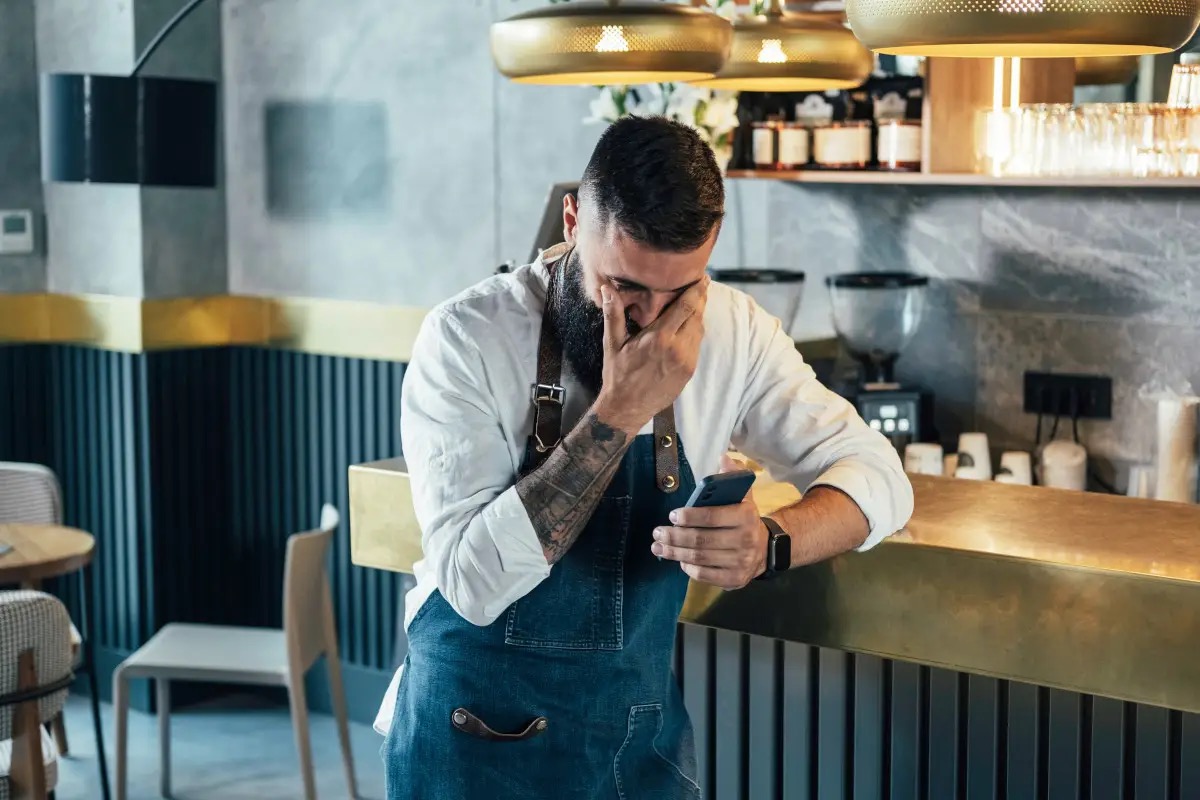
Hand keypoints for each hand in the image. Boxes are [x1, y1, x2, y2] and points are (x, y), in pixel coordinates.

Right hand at [593, 278, 707, 433]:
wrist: (627, 408)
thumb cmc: (618, 375)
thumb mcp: (612, 343)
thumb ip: (613, 314)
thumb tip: (606, 288)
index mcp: (659, 337)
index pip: (686, 307)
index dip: (697, 290)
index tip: (703, 277)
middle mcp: (677, 348)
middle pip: (697, 316)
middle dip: (701, 298)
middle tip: (702, 284)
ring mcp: (686, 361)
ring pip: (699, 330)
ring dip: (698, 315)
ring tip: (695, 302)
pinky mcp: (689, 371)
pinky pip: (697, 345)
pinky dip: (694, 332)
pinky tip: (687, 327)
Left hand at [650, 456, 767, 589]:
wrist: (765, 550)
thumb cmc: (744, 519)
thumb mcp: (744, 496)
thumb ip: (733, 476)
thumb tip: (723, 458)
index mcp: (746, 515)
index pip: (713, 516)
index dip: (690, 516)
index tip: (672, 515)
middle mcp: (745, 540)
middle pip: (702, 540)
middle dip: (675, 536)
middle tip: (657, 532)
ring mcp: (741, 562)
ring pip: (700, 558)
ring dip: (675, 552)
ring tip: (658, 546)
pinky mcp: (735, 580)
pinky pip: (705, 575)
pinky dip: (688, 568)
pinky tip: (678, 560)